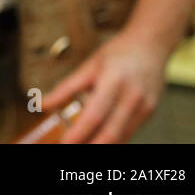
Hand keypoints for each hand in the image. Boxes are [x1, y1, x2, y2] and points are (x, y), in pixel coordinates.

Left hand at [44, 31, 167, 142]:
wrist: (151, 45)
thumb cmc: (116, 53)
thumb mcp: (89, 66)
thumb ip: (66, 88)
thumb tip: (42, 105)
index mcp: (114, 81)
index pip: (95, 115)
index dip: (79, 133)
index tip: (64, 143)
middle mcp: (132, 97)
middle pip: (111, 133)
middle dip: (90, 146)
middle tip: (71, 149)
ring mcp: (144, 106)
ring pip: (121, 136)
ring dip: (101, 145)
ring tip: (82, 145)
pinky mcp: (150, 112)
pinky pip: (129, 131)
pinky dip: (112, 138)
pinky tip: (97, 139)